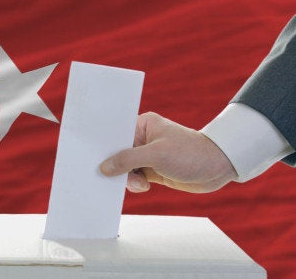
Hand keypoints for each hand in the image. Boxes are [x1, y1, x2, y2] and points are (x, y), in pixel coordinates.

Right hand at [99, 112, 236, 192]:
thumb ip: (127, 160)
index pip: (115, 134)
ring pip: (125, 169)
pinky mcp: (153, 170)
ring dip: (128, 178)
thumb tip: (105, 167)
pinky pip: (134, 178)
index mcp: (142, 125)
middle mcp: (143, 139)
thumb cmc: (191, 153)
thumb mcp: (156, 155)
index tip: (93, 158)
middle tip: (113, 176)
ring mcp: (147, 155)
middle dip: (115, 166)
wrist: (219, 167)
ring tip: (140, 183)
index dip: (103, 147)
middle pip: (117, 153)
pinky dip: (135, 184)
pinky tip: (144, 186)